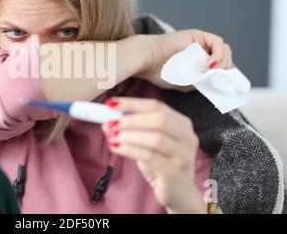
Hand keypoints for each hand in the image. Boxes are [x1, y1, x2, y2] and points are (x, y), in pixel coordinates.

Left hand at [102, 97, 206, 213]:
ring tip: (112, 137)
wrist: (178, 193)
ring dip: (128, 136)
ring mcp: (184, 155)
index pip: (156, 106)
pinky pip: (149, 157)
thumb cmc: (162, 163)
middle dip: (131, 120)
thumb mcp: (149, 142)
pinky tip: (117, 148)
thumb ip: (134, 128)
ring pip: (155, 139)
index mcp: (182, 123)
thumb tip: (109, 119)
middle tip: (111, 123)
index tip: (111, 103)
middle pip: (159, 119)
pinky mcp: (175, 172)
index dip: (132, 103)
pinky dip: (129, 150)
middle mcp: (187, 137)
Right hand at [136, 30, 233, 91]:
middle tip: (217, 79)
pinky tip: (211, 64)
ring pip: (224, 49)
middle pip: (224, 57)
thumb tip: (219, 79)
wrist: (147, 60)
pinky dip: (219, 54)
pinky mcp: (197, 35)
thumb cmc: (159, 72)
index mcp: (196, 61)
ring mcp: (199, 42)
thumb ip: (201, 81)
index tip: (224, 84)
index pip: (219, 65)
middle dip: (225, 69)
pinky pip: (217, 42)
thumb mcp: (185, 83)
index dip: (225, 74)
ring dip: (223, 63)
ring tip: (212, 73)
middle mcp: (199, 50)